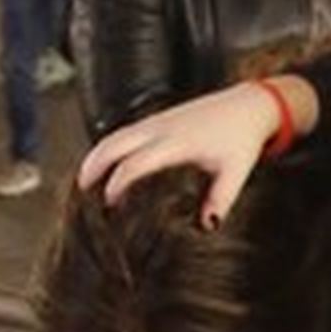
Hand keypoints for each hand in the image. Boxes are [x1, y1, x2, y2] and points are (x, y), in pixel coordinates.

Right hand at [78, 79, 313, 225]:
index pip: (135, 162)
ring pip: (115, 134)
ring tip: (84, 180)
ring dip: (97, 155)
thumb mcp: (236, 172)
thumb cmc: (242, 138)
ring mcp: (158, 120)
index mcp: (177, 142)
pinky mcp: (159, 117)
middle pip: (113, 143)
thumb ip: (221, 200)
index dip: (118, 183)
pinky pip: (125, 131)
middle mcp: (161, 128)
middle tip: (81, 191)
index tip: (110, 204)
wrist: (250, 105)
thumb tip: (207, 226)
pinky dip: (109, 146)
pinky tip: (106, 163)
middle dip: (93, 166)